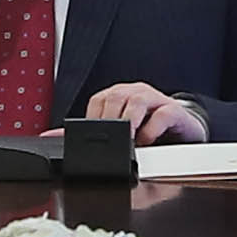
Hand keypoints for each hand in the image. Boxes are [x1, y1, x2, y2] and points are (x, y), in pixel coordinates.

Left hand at [84, 83, 204, 143]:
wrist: (182, 130)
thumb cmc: (148, 128)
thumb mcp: (118, 131)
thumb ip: (89, 132)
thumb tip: (54, 135)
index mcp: (118, 96)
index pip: (98, 100)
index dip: (93, 119)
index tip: (92, 139)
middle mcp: (134, 93)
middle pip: (116, 98)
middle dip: (109, 121)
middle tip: (109, 143)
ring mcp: (155, 99)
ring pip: (137, 101)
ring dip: (129, 122)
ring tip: (127, 142)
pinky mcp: (174, 110)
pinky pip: (162, 114)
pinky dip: (152, 129)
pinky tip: (147, 141)